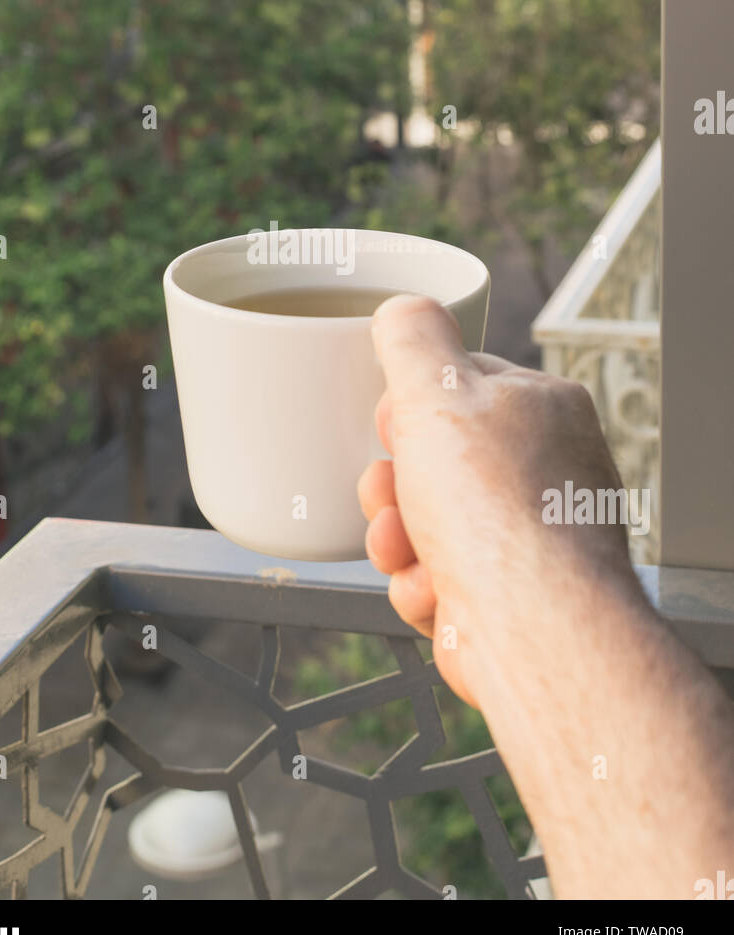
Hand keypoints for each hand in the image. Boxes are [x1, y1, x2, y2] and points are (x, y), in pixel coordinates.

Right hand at [357, 295, 632, 706]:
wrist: (531, 627)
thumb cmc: (493, 507)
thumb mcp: (437, 392)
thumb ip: (412, 337)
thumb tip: (402, 307)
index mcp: (544, 408)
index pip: (463, 385)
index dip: (411, 405)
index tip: (392, 424)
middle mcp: (548, 470)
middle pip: (437, 459)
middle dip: (393, 483)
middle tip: (386, 493)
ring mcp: (531, 537)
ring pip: (431, 523)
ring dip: (399, 538)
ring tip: (404, 549)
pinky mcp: (509, 597)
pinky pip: (442, 578)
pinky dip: (425, 587)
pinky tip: (436, 592)